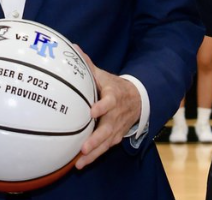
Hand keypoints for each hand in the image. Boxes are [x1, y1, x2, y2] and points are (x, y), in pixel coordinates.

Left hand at [73, 47, 140, 169]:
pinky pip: (105, 148)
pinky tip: (81, 164)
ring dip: (94, 154)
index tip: (92, 111)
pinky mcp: (116, 137)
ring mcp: (117, 128)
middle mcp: (116, 115)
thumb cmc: (114, 86)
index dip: (102, 107)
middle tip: (84, 148)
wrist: (139, 99)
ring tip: (79, 163)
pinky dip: (94, 156)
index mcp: (114, 97)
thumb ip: (88, 65)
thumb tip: (72, 48)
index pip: (109, 102)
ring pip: (106, 143)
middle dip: (96, 140)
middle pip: (107, 129)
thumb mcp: (104, 75)